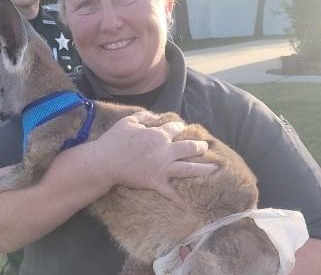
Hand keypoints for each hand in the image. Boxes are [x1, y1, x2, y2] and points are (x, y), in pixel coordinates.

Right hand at [92, 111, 215, 202]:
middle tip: (205, 147)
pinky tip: (188, 204)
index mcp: (159, 134)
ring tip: (215, 168)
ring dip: (203, 168)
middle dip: (199, 146)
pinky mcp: (156, 182)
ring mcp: (162, 167)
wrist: (105, 161)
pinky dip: (179, 198)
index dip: (180, 127)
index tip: (182, 129)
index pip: (176, 128)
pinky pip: (170, 191)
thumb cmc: (115, 140)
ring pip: (188, 168)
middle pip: (189, 147)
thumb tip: (157, 116)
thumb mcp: (129, 121)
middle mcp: (165, 150)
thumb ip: (145, 116)